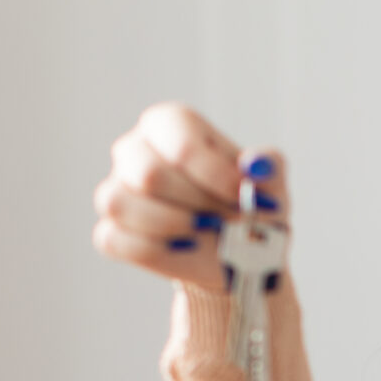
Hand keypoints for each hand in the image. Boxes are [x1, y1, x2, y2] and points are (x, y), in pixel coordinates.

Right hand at [91, 103, 290, 289]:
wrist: (239, 256)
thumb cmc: (250, 207)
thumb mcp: (270, 183)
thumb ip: (269, 166)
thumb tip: (255, 164)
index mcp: (168, 124)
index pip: (181, 144)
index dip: (214, 175)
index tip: (242, 197)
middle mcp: (133, 150)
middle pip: (149, 174)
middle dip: (197, 204)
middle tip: (227, 220)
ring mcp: (116, 190)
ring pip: (122, 204)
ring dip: (175, 226)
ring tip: (207, 232)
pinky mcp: (110, 231)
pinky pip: (115, 239)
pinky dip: (155, 251)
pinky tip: (184, 248)